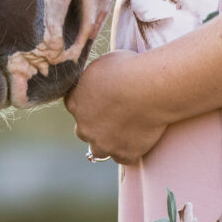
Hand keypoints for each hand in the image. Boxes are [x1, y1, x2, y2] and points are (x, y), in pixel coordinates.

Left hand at [64, 50, 169, 164]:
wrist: (147, 88)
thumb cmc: (127, 68)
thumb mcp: (103, 64)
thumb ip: (96, 77)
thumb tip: (99, 79)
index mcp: (76, 101)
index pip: (74, 105)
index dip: (88, 102)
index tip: (102, 98)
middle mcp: (84, 126)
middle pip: (83, 131)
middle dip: (94, 126)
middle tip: (115, 115)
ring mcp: (103, 143)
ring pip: (99, 150)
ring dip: (108, 143)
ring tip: (125, 133)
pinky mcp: (124, 153)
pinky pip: (124, 157)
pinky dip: (131, 150)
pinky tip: (140, 140)